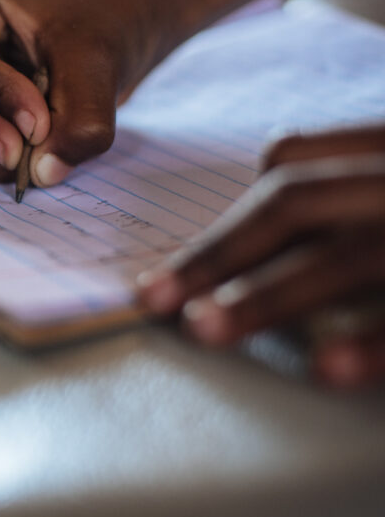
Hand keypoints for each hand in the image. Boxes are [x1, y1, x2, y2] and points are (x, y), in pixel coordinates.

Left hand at [137, 125, 384, 386]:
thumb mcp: (376, 188)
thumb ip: (331, 192)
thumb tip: (250, 204)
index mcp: (381, 147)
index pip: (290, 157)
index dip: (228, 213)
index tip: (170, 269)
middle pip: (297, 203)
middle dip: (217, 253)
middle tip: (153, 299)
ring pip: (346, 257)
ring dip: (268, 296)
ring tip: (203, 327)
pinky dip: (371, 344)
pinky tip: (325, 369)